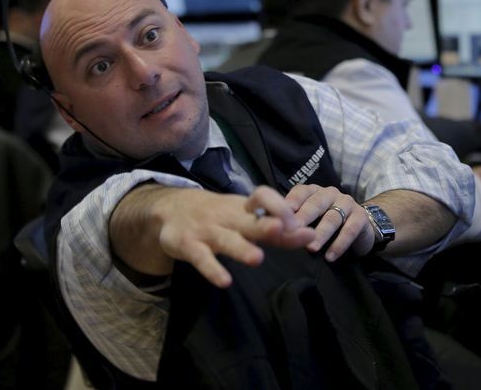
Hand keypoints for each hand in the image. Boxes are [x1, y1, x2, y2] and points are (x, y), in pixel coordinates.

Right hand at [149, 185, 315, 287]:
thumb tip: (310, 235)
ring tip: (257, 259)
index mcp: (244, 208)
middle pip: (249, 220)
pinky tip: (225, 281)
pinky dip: (212, 270)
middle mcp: (228, 217)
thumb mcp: (245, 217)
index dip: (281, 207)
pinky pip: (202, 259)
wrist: (170, 209)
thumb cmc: (219, 215)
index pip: (263, 197)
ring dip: (241, 248)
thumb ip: (276, 230)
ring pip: (226, 240)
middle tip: (284, 230)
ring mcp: (207, 231)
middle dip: (266, 226)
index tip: (301, 226)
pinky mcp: (189, 245)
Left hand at [283, 184, 375, 260]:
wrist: (360, 229)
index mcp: (314, 191)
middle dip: (304, 218)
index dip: (290, 203)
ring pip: (332, 218)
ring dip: (321, 234)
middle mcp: (330, 193)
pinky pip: (350, 230)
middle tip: (293, 233)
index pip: (301, 192)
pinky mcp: (361, 217)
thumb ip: (294, 221)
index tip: (280, 217)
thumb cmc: (327, 225)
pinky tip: (330, 257)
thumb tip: (271, 229)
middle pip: (316, 204)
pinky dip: (339, 244)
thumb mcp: (310, 219)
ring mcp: (347, 203)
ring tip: (311, 249)